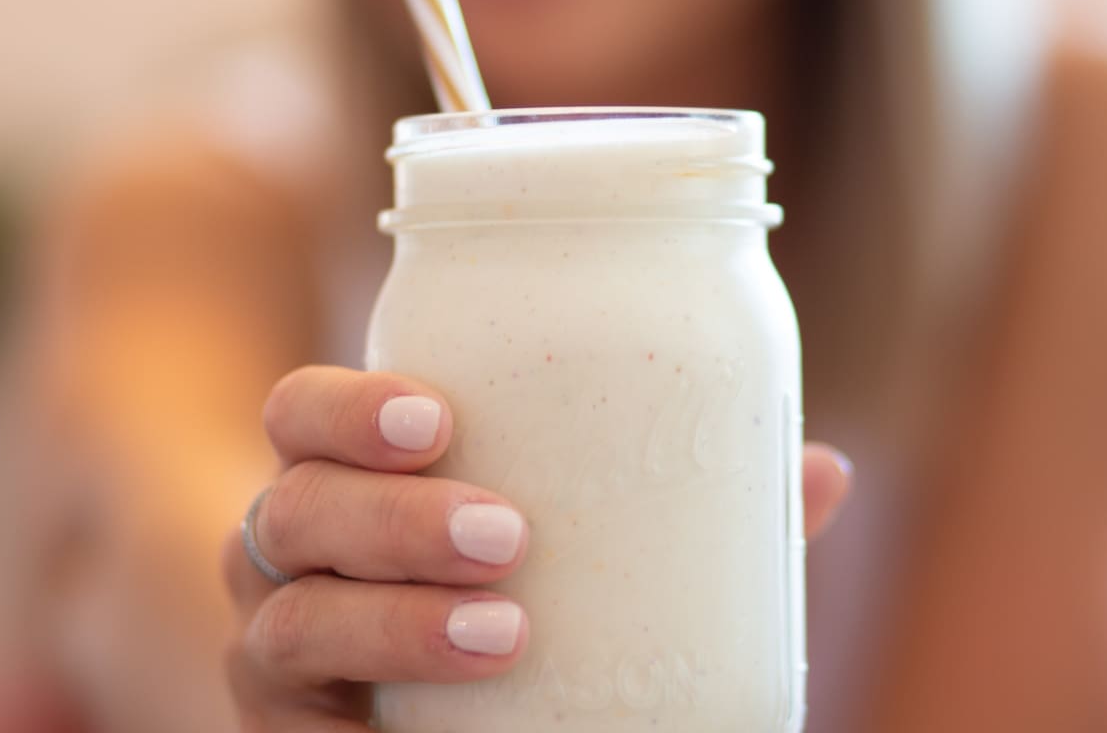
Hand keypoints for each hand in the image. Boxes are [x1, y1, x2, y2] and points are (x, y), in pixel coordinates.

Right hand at [222, 366, 851, 730]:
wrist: (510, 728)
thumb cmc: (544, 621)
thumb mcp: (608, 562)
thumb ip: (699, 520)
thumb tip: (824, 471)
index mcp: (362, 483)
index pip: (303, 415)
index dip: (346, 406)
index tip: (439, 419)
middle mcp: (298, 559)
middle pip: (290, 507)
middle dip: (389, 516)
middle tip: (507, 533)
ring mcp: (282, 653)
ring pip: (283, 618)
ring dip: (388, 620)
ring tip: (506, 633)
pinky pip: (284, 726)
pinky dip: (356, 712)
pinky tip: (446, 709)